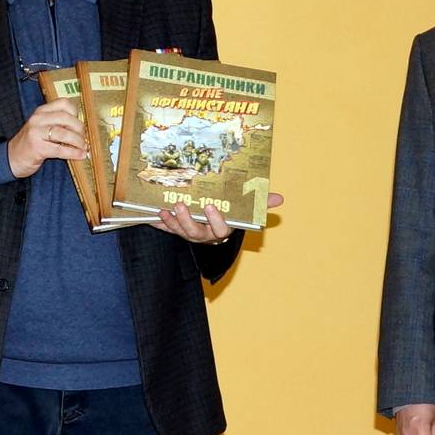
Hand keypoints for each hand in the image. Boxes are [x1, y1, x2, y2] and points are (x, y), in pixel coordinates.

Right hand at [7, 98, 87, 177]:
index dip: (76, 112)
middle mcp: (38, 119)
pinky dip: (73, 153)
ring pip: (64, 133)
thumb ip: (57, 124)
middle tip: (84, 138)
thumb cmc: (31, 143)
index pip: (64, 103)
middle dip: (79, 129)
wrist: (11, 157)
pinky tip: (80, 156)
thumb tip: (81, 128)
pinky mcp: (37, 148)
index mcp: (41, 111)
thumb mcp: (42, 127)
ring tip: (84, 148)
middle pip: (66, 118)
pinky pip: (60, 149)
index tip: (80, 123)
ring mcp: (36, 133)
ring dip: (78, 141)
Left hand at [151, 192, 284, 243]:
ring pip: (180, 231)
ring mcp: (189, 234)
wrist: (212, 225)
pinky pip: (166, 229)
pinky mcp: (176, 230)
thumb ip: (260, 204)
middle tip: (181, 205)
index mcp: (222, 230)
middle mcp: (204, 236)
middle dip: (187, 220)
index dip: (216, 220)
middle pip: (196, 233)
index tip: (210, 206)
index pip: (221, 229)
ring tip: (166, 208)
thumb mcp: (245, 209)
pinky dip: (159, 223)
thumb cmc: (230, 214)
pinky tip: (154, 214)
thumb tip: (281, 199)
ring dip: (172, 221)